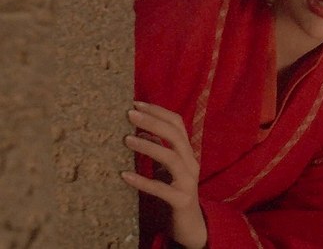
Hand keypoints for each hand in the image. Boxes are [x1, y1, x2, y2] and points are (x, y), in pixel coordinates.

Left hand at [121, 101, 206, 248]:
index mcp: (188, 152)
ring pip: (171, 158)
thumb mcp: (167, 168)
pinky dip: (143, 181)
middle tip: (130, 114)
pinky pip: (161, 189)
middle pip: (176, 136)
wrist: (190, 225)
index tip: (136, 104)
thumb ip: (159, 149)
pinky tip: (124, 176)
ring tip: (126, 140)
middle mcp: (191, 163)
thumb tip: (140, 131)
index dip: (158, 112)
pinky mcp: (181, 200)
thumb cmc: (174, 192)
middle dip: (153, 122)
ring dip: (149, 146)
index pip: (177, 124)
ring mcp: (188, 182)